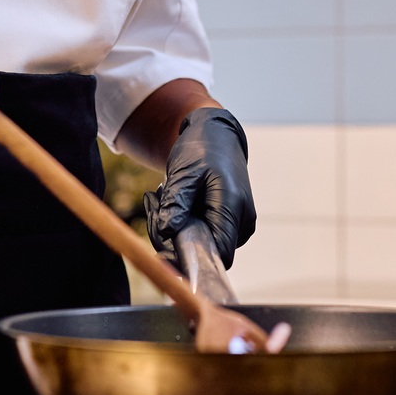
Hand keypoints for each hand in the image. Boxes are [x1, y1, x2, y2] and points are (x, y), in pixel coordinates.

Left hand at [146, 107, 255, 267]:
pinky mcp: (230, 221)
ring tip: (160, 199)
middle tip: (154, 209)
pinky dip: (184, 224)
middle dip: (174, 238)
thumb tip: (166, 232)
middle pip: (208, 251)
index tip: (163, 251)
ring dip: (176, 229)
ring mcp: (239, 222)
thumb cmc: (202, 148)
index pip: (220, 254)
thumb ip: (176, 203)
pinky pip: (205, 234)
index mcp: (233, 205)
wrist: (217, 134)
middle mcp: (242, 219)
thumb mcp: (184, 172)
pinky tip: (172, 203)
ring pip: (204, 244)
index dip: (193, 260)